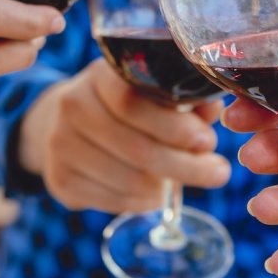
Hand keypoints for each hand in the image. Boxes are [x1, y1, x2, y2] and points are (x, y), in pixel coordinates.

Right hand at [19, 59, 228, 212]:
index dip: (174, 126)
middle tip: (217, 173)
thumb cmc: (128, 108)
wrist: (69, 125)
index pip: (132, 102)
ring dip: (166, 188)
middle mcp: (72, 106)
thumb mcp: (155, 92)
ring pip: (129, 180)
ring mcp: (60, 144)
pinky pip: (114, 201)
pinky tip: (154, 192)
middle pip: (136, 147)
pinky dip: (144, 202)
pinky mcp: (59, 180)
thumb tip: (213, 112)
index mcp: (99, 75)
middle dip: (185, 166)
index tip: (207, 141)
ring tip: (181, 182)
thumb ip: (186, 101)